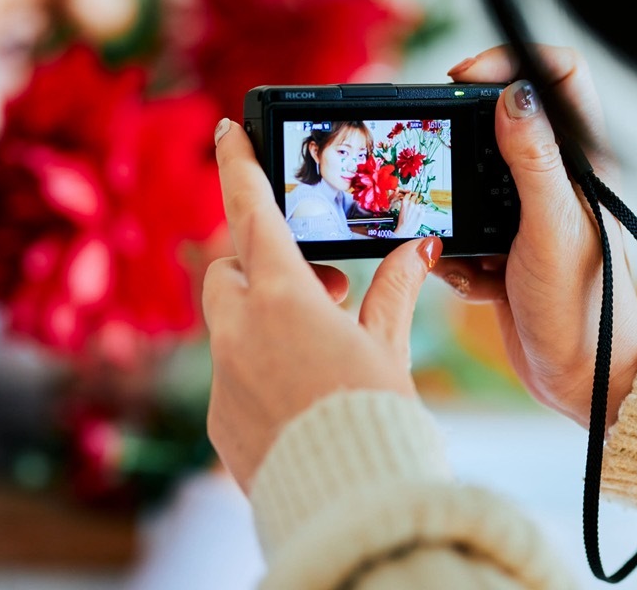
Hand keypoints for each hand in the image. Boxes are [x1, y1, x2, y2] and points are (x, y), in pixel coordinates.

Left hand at [203, 120, 442, 490]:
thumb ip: (395, 291)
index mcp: (284, 298)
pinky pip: (230, 373)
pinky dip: (259, 367)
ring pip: (228, 322)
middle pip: (232, 269)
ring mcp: (221, 377)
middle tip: (326, 285)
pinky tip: (303, 394)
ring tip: (320, 344)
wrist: (350, 505)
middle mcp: (238, 331)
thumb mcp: (388, 348)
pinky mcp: (218, 419)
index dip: (239, 164)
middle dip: (267, 265)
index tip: (226, 131)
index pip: (252, 210)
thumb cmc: (377, 420)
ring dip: (264, 317)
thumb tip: (418, 249)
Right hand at [393, 190, 426, 237]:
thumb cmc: (402, 222)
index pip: (409, 193)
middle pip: (415, 196)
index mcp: (405, 202)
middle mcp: (411, 204)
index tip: (411, 195)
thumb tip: (409, 200)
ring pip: (419, 202)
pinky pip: (423, 208)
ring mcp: (417, 208)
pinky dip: (421, 210)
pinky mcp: (422, 212)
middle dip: (415, 198)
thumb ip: (406, 204)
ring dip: (418, 204)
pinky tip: (417, 214)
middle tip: (414, 202)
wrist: (405, 230)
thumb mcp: (401, 210)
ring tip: (415, 210)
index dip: (410, 194)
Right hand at [439, 46, 636, 429]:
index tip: (465, 80)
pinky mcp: (504, 247)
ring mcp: (527, 214)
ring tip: (460, 242)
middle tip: (435, 158)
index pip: (557, 75)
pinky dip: (455, 252)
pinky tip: (473, 278)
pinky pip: (461, 227)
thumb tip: (513, 94)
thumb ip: (533, 159)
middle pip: (500, 122)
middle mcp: (554, 179)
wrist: (579, 380)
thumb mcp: (552, 227)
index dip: (513, 62)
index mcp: (578, 161)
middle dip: (461, 144)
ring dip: (453, 209)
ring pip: (471, 179)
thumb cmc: (582, 307)